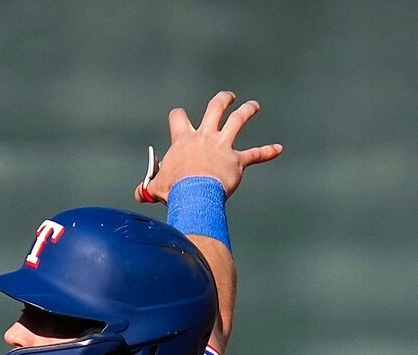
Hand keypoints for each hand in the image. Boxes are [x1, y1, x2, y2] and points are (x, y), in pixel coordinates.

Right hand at [137, 92, 282, 202]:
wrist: (194, 194)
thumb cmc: (174, 189)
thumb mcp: (157, 187)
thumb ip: (148, 188)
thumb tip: (138, 194)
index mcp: (184, 139)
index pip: (179, 118)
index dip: (179, 117)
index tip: (179, 119)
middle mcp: (205, 136)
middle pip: (214, 108)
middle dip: (222, 100)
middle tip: (228, 96)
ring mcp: (222, 146)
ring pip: (237, 121)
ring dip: (247, 111)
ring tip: (254, 105)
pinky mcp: (237, 161)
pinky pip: (255, 155)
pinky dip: (268, 152)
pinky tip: (279, 149)